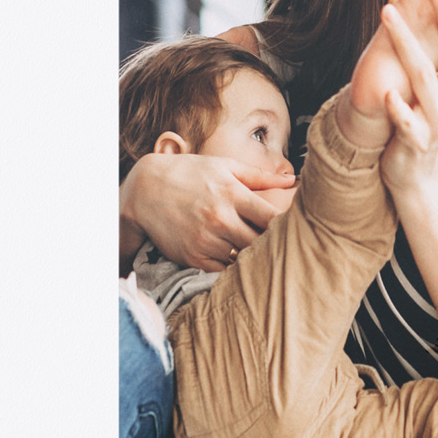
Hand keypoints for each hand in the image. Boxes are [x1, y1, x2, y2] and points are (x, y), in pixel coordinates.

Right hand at [119, 151, 295, 272]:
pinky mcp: (193, 257)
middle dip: (270, 243)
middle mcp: (220, 219)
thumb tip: (292, 181)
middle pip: (261, 243)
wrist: (145, 189)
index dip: (286, 225)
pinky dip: (229, 265)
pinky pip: (222, 270)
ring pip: (242, 258)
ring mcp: (206, 240)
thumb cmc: (190, 173)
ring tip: (251, 248)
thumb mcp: (224, 166)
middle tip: (276, 243)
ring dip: (248, 254)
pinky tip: (230, 254)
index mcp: (233, 194)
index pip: (273, 219)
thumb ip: (260, 176)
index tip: (291, 227)